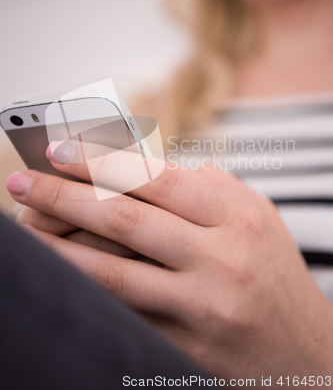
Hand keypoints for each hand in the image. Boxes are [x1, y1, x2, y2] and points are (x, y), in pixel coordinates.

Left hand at [7, 147, 332, 382]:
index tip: (59, 150)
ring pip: (114, 271)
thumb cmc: (276, 274)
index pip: (157, 178)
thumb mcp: (256, 217)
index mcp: (237, 217)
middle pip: (127, 219)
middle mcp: (221, 259)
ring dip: (59, 247)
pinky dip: (84, 291)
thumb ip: (208, 187)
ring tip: (22, 226)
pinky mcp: (186, 346)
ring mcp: (203, 306)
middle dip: (65, 196)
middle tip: (22, 180)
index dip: (102, 161)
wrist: (309, 355)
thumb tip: (147, 164)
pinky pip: (124, 314)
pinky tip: (57, 275)